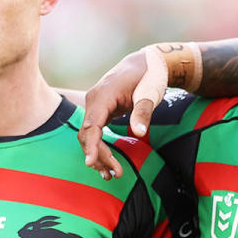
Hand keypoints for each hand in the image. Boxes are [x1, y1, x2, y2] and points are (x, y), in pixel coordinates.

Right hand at [78, 47, 167, 178]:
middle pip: (88, 134)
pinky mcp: (101, 110)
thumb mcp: (150, 93)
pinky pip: (95, 131)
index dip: (91, 145)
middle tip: (115, 174)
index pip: (92, 125)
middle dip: (99, 155)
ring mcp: (96, 105)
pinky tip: (107, 162)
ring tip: (111, 174)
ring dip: (98, 154)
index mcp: (103, 95)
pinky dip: (99, 146)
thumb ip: (143, 112)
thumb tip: (140, 133)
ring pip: (89, 135)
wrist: (148, 63)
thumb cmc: (150, 76)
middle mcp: (94, 100)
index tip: (90, 163)